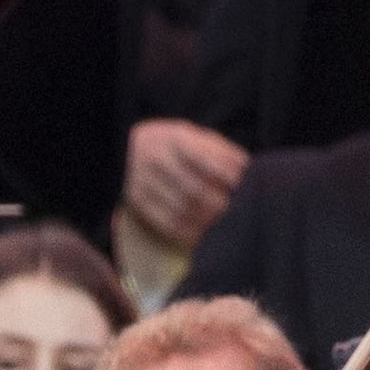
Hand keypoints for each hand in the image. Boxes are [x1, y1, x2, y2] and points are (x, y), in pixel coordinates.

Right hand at [121, 118, 249, 252]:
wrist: (123, 146)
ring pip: (180, 209)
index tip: (243, 185)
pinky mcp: (136, 201)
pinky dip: (186, 232)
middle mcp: (155, 159)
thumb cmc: (172, 144)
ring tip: (221, 225)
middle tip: (235, 211)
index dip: (227, 175)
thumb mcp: (193, 135)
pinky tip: (200, 234)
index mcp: (174, 139)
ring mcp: (142, 181)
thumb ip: (218, 150)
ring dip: (205, 220)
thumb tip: (246, 169)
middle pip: (193, 190)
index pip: (206, 160)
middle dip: (218, 204)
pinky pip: (164, 222)